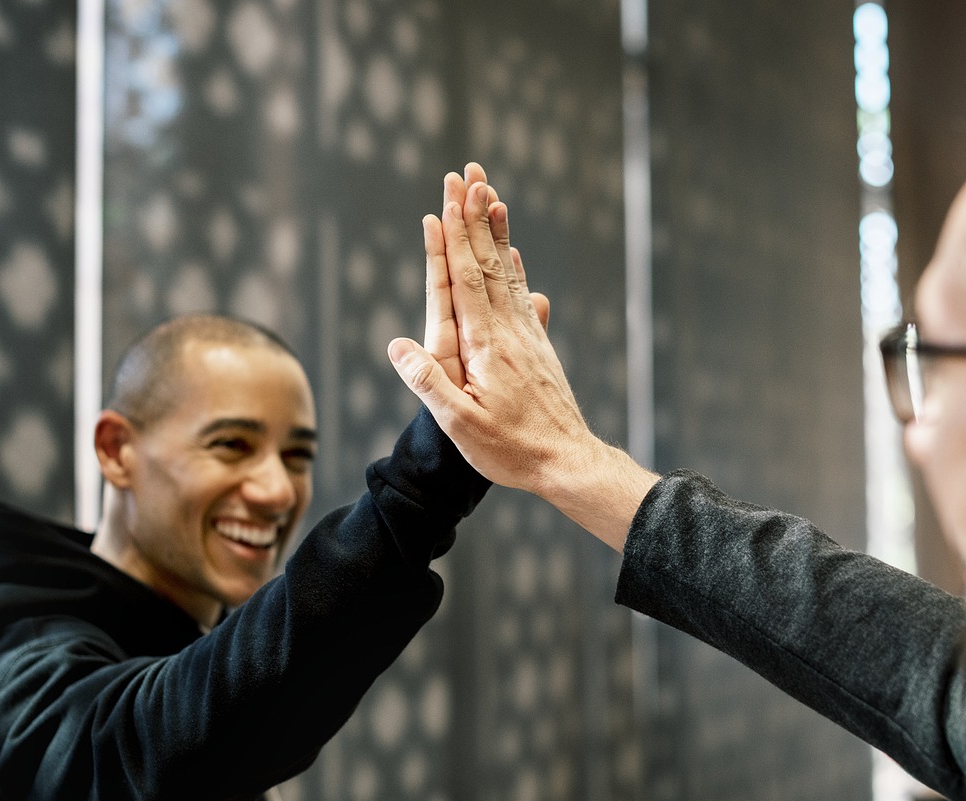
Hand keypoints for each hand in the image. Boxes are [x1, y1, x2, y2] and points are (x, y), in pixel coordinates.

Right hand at [389, 165, 657, 551]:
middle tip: (468, 173)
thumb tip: (396, 345)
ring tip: (492, 194)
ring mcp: (527, 336)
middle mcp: (508, 330)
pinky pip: (524, 297)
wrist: (568, 462)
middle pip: (487, 262)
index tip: (445, 199)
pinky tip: (515, 254)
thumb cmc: (512, 450)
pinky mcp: (538, 347)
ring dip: (496, 232)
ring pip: (508, 272)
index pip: (464, 279)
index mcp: (485, 345)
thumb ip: (430, 384)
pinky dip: (516, 268)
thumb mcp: (461, 426)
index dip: (452, 238)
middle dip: (473, 217)